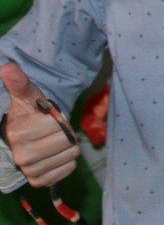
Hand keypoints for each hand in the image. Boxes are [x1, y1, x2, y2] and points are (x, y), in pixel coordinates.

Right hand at [1, 62, 79, 186]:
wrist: (19, 139)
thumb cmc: (28, 114)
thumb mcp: (26, 96)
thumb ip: (19, 83)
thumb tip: (8, 67)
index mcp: (20, 132)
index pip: (59, 124)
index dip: (60, 118)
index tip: (49, 117)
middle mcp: (23, 154)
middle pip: (67, 141)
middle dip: (66, 132)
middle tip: (54, 130)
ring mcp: (30, 170)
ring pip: (71, 155)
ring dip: (68, 146)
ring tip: (54, 141)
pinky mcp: (39, 181)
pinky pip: (68, 169)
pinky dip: (67, 161)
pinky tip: (55, 154)